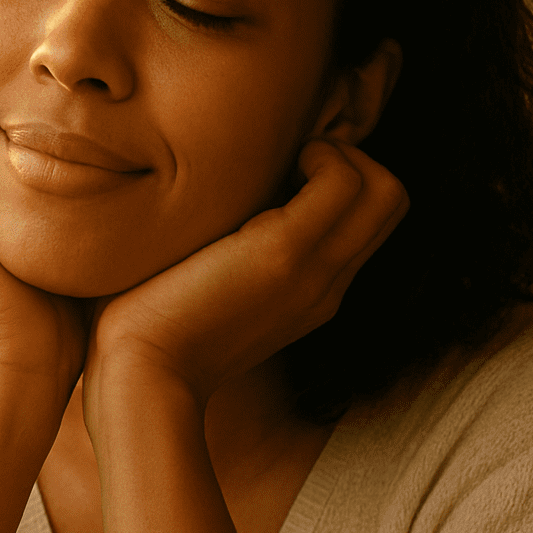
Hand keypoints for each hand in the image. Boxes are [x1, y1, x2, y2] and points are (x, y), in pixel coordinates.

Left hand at [84, 137, 408, 408]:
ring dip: (341, 154)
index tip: (280, 172)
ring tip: (285, 164)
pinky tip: (262, 167)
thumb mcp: (205, 292)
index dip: (339, 179)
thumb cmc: (148, 333)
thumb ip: (227, 259)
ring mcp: (314, 270)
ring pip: (387, 190)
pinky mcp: (286, 253)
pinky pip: (345, 182)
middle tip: (288, 162)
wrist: (140, 378)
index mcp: (310, 294)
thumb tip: (208, 216)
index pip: (368, 223)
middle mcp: (326, 284)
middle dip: (352, 159)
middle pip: (392, 202)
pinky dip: (320, 155)